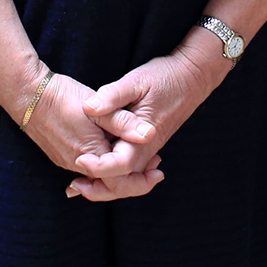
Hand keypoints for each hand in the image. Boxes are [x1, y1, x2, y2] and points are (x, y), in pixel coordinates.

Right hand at [15, 69, 165, 201]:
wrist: (26, 94)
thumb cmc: (63, 98)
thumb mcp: (99, 107)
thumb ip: (124, 122)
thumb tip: (150, 135)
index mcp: (91, 154)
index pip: (121, 181)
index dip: (143, 180)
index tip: (159, 170)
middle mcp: (77, 164)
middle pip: (111, 185)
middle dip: (135, 180)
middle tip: (155, 170)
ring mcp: (66, 161)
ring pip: (98, 177)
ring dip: (119, 172)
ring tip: (141, 160)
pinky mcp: (60, 154)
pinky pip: (86, 169)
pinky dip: (104, 166)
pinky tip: (114, 153)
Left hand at [80, 30, 229, 174]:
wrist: (192, 77)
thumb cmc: (164, 77)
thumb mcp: (136, 81)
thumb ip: (112, 96)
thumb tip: (88, 108)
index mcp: (143, 137)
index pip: (121, 166)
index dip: (99, 168)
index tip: (80, 160)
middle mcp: (146, 149)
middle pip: (124, 184)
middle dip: (99, 190)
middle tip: (74, 187)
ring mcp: (148, 150)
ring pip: (127, 181)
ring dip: (104, 186)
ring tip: (79, 185)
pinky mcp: (146, 146)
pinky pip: (130, 170)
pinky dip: (113, 176)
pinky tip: (95, 171)